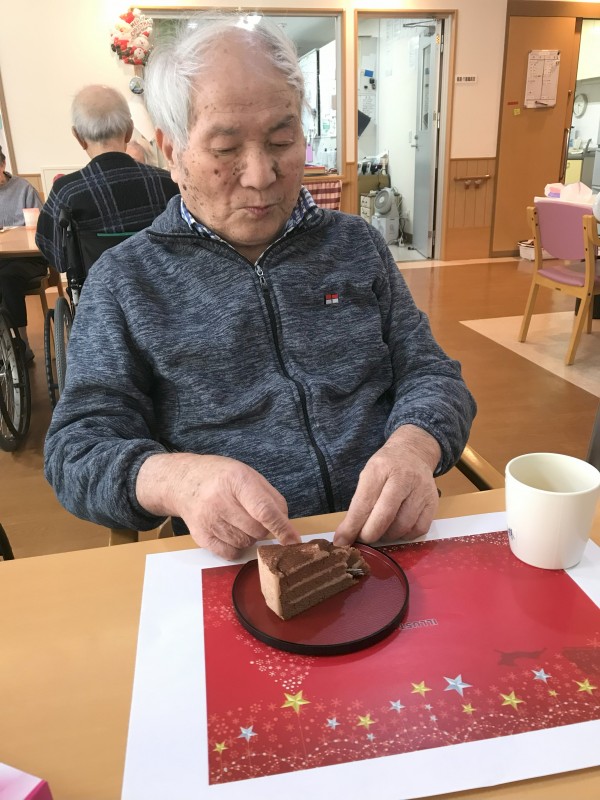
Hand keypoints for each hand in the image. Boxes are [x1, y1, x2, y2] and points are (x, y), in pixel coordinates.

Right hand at [137, 453, 300, 559]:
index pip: (264, 510)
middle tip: (254, 516)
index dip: (282, 528)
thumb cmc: (221, 478)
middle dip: (264, 528)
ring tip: (238, 520)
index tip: (293, 540)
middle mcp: (220, 500)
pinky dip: (237, 547)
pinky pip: (231, 554)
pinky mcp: (201, 537)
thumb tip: (285, 525)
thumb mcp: (248, 475)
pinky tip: (230, 531)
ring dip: (250, 536)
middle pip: (257, 530)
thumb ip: (270, 498)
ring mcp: (208, 520)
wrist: (183, 482)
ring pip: (246, 543)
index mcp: (237, 480)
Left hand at [333, 425, 440, 546]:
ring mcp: (421, 490)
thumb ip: (358, 504)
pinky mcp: (433, 502)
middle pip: (385, 516)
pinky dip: (405, 535)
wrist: (413, 453)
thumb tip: (345, 536)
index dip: (352, 526)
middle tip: (362, 539)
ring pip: (402, 526)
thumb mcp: (367, 476)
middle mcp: (403, 478)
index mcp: (380, 469)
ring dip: (387, 536)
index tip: (342, 541)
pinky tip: (397, 530)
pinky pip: (418, 529)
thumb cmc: (385, 468)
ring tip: (379, 532)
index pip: (364, 503)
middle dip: (369, 534)